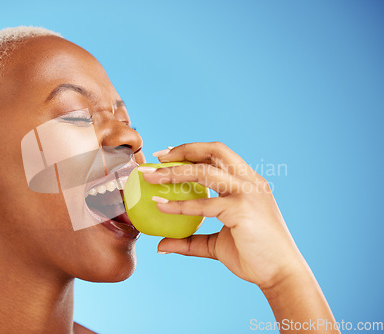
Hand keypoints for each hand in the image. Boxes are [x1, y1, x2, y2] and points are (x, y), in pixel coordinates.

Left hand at [142, 142, 306, 289]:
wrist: (281, 275)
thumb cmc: (253, 257)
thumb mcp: (217, 244)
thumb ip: (190, 240)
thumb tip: (161, 245)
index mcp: (248, 182)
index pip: (219, 155)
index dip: (192, 150)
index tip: (168, 155)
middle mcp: (250, 181)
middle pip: (214, 151)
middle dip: (183, 150)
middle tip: (157, 158)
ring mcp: (247, 193)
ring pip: (205, 171)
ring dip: (174, 172)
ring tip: (150, 176)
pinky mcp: (241, 210)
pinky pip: (204, 203)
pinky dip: (179, 204)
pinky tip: (161, 205)